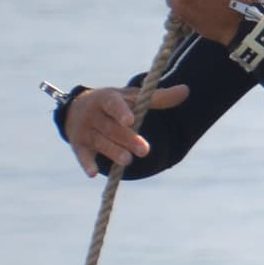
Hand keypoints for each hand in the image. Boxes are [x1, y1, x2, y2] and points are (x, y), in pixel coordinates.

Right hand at [64, 79, 187, 175]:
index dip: (121, 111)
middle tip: (144, 150)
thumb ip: (157, 98)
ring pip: (100, 142)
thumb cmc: (114, 103)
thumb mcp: (132, 97)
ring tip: (127, 160)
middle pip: (111, 128)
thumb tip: (186, 90)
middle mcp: (94, 114)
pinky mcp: (79, 146)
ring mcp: (85, 131)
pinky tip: (92, 174)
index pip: (113, 104)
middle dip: (127, 139)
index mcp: (107, 99)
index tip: (131, 120)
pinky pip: (83, 156)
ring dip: (113, 151)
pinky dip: (87, 164)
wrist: (77, 109)